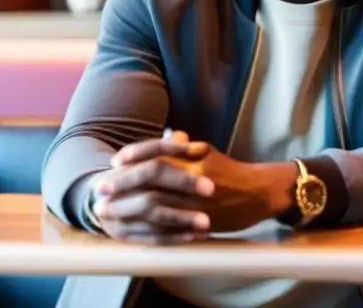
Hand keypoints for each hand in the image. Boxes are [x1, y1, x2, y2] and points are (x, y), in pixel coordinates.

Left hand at [103, 135, 295, 235]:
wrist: (261, 192)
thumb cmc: (232, 172)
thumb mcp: (210, 152)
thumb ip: (187, 147)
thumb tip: (169, 135)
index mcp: (196, 154)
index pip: (159, 149)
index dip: (134, 155)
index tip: (115, 161)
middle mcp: (195, 172)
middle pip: (150, 175)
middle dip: (123, 181)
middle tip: (101, 187)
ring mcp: (198, 196)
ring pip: (155, 200)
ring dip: (126, 205)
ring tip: (106, 209)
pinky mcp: (202, 217)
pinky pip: (169, 222)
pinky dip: (146, 224)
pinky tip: (131, 226)